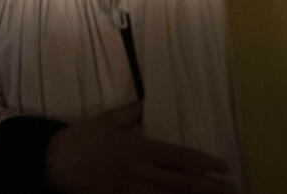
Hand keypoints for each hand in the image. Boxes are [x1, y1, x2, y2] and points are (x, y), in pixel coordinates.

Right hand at [44, 101, 235, 192]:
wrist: (53, 162)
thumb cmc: (81, 139)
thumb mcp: (106, 119)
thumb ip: (131, 112)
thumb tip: (149, 101)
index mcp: (139, 149)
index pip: (180, 157)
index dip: (204, 163)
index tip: (223, 166)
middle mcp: (142, 173)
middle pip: (184, 184)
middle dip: (211, 188)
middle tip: (232, 189)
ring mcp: (133, 192)